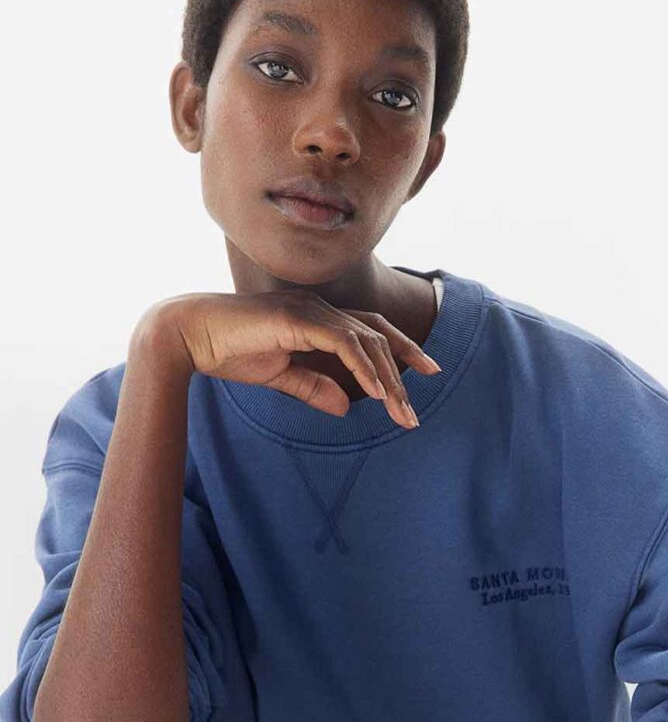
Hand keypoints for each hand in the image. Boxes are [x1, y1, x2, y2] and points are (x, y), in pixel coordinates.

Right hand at [138, 290, 438, 428]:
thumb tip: (345, 408)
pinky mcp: (298, 319)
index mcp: (316, 318)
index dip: (402, 349)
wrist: (187, 336)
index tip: (427, 372)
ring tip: (400, 412)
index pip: (371, 331)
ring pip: (366, 341)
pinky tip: (377, 393)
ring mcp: (310, 311)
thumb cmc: (228, 351)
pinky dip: (363, 368)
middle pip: (378, 336)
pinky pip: (343, 343)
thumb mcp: (279, 376)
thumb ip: (313, 387)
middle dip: (404, 372)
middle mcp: (319, 309)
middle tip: (414, 413)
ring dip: (387, 379)